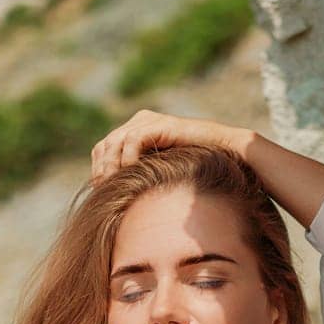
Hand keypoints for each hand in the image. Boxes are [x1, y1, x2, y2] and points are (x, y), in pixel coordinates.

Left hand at [90, 110, 251, 183]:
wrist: (225, 154)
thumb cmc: (195, 171)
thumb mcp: (159, 176)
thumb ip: (140, 180)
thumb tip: (117, 202)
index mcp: (135, 132)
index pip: (102, 149)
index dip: (97, 171)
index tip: (101, 194)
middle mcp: (139, 122)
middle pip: (104, 146)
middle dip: (101, 171)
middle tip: (105, 193)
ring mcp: (149, 120)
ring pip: (114, 142)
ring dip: (111, 167)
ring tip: (115, 187)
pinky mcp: (160, 124)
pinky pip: (133, 140)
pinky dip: (128, 159)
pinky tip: (133, 176)